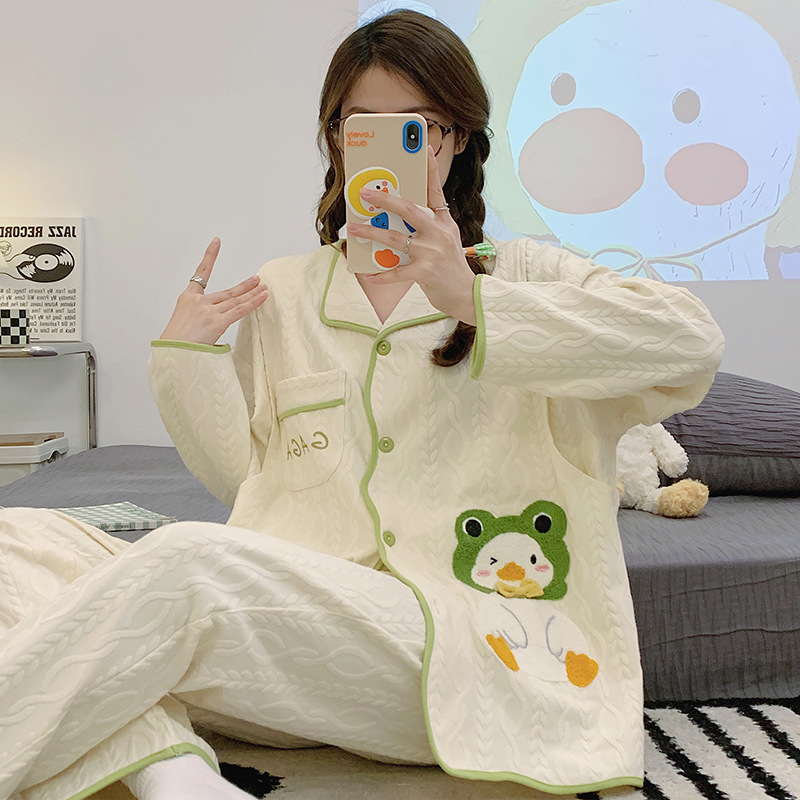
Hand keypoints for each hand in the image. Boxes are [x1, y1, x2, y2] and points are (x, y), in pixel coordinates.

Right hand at [159, 238, 268, 344]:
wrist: (171, 353)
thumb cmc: (175, 344)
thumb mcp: (181, 323)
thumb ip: (198, 317)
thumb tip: (211, 323)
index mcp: (187, 299)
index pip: (200, 274)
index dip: (210, 257)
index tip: (216, 243)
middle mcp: (199, 302)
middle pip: (227, 292)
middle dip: (244, 286)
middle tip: (256, 279)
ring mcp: (209, 311)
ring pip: (236, 300)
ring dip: (252, 293)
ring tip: (263, 287)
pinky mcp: (217, 322)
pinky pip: (240, 311)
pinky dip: (253, 303)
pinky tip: (262, 297)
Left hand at [346, 146, 476, 324]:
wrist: (466, 294)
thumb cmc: (451, 267)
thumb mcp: (446, 241)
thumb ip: (428, 228)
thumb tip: (397, 220)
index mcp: (444, 223)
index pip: (436, 192)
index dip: (430, 170)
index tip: (426, 149)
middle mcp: (439, 233)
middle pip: (409, 210)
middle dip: (385, 200)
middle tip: (365, 194)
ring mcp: (432, 252)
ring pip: (395, 238)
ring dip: (371, 232)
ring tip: (353, 228)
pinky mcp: (426, 272)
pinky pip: (397, 272)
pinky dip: (381, 274)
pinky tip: (368, 274)